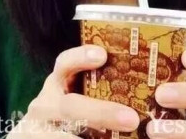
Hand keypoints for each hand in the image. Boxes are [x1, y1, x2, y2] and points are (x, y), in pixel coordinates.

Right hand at [7, 45, 139, 138]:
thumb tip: (146, 84)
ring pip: (67, 134)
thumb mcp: (77, 93)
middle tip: (132, 119)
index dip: (81, 57)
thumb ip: (100, 87)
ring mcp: (39, 129)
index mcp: (57, 82)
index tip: (103, 55)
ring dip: (99, 136)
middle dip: (101, 113)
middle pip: (70, 107)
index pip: (64, 63)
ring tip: (127, 137)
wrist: (40, 134)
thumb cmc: (72, 111)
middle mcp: (45, 104)